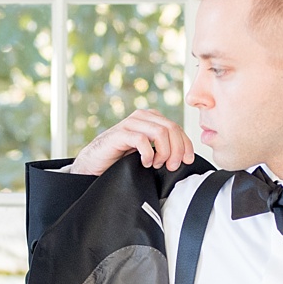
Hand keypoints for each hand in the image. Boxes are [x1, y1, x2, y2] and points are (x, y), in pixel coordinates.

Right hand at [68, 109, 195, 175]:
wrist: (95, 163)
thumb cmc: (121, 159)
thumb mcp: (148, 151)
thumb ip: (164, 147)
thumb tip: (186, 156)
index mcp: (151, 119)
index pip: (177, 127)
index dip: (186, 145)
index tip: (187, 161)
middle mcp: (142, 117)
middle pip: (171, 128)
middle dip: (177, 150)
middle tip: (171, 166)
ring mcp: (130, 124)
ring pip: (160, 132)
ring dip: (164, 152)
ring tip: (157, 164)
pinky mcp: (119, 134)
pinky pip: (142, 140)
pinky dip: (148, 154)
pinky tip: (145, 163)